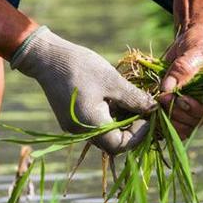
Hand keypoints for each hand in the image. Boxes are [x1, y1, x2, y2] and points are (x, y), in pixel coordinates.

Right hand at [11, 26, 156, 153]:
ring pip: (104, 132)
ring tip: (129, 98)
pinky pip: (94, 124)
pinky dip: (108, 115)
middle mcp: (80, 132)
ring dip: (120, 119)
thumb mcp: (113, 81)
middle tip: (142, 106)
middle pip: (112, 141)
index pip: (121, 145)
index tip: (148, 115)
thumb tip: (154, 108)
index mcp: (91, 126)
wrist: (48, 57)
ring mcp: (74, 127)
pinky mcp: (71, 119)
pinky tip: (114, 96)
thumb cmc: (81, 67)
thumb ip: (135, 99)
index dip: (138, 134)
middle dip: (131, 126)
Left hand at [159, 0, 202, 138]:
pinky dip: (161, 122)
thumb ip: (183, 69)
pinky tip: (152, 116)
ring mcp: (193, 109)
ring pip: (180, 126)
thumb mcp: (194, 51)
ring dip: (165, 119)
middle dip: (174, 112)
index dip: (189, 108)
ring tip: (155, 105)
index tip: (174, 98)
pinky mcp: (179, 108)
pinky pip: (172, 124)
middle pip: (191, 122)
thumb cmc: (201, 43)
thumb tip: (167, 88)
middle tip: (161, 98)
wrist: (195, 39)